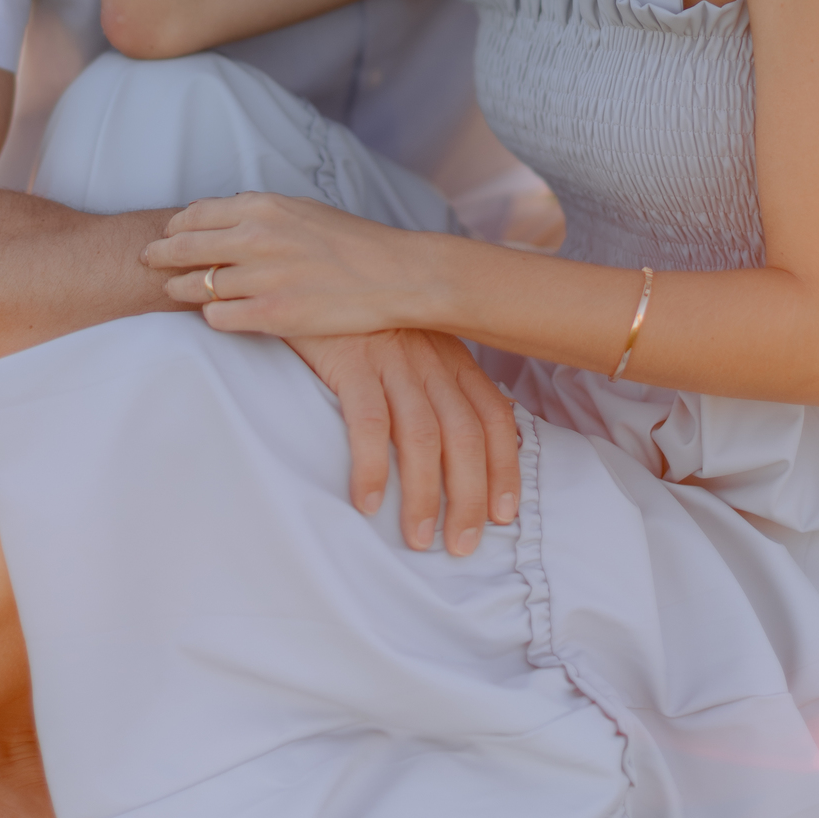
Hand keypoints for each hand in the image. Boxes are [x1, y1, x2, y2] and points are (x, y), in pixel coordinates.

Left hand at [144, 191, 448, 338]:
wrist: (394, 274)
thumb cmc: (353, 242)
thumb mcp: (303, 211)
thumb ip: (262, 212)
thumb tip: (226, 213)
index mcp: (264, 207)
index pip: (196, 214)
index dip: (175, 226)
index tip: (166, 234)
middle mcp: (256, 238)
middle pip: (185, 247)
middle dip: (159, 254)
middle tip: (146, 261)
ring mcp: (262, 277)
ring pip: (196, 285)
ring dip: (181, 289)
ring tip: (174, 291)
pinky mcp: (272, 314)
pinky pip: (218, 318)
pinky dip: (211, 316)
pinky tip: (214, 315)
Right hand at [286, 330, 519, 555]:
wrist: (313, 272)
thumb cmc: (361, 319)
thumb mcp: (412, 341)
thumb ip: (438, 382)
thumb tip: (466, 439)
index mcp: (450, 356)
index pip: (494, 414)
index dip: (505, 466)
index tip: (504, 514)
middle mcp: (430, 358)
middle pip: (465, 434)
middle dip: (470, 495)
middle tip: (462, 545)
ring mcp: (393, 358)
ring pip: (424, 435)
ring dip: (425, 493)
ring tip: (419, 538)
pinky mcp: (351, 359)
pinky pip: (369, 420)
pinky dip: (373, 465)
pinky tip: (368, 502)